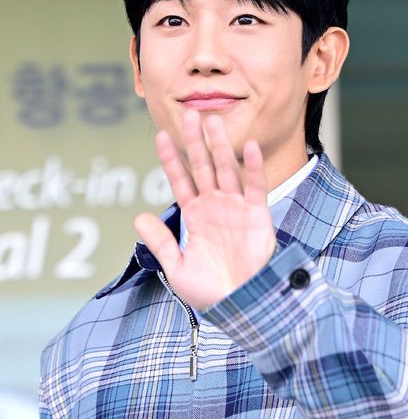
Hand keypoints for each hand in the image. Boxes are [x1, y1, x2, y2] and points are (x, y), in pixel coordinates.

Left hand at [134, 107, 276, 310]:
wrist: (240, 304)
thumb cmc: (210, 292)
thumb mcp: (177, 268)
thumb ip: (160, 242)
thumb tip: (138, 217)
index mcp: (195, 216)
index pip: (181, 180)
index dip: (171, 159)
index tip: (161, 136)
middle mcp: (215, 206)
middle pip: (203, 167)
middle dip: (195, 142)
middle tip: (190, 114)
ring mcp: (236, 208)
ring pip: (227, 169)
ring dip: (220, 146)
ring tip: (212, 121)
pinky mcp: (258, 216)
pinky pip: (255, 187)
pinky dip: (253, 167)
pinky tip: (248, 146)